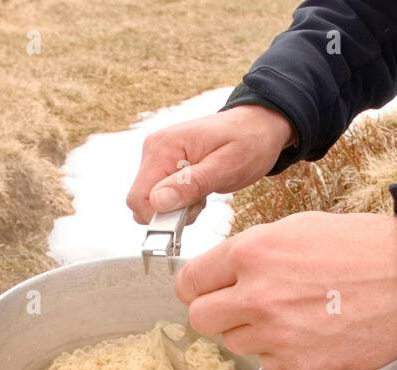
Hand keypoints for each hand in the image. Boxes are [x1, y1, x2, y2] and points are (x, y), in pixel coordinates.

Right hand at [126, 105, 293, 223]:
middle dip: (170, 212)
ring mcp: (159, 157)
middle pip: (142, 202)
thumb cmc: (248, 141)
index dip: (161, 215)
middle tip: (201, 201)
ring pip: (152, 202)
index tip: (190, 211)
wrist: (258, 126)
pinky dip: (180, 202)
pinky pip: (162, 196)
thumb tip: (159, 201)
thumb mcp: (226, 167)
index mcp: (164, 147)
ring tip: (204, 193)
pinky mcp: (166, 165)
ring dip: (177, 208)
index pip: (139, 197)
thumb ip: (191, 184)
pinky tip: (200, 191)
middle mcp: (155, 150)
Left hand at [175, 212, 396, 369]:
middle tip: (239, 306)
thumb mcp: (298, 228)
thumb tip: (220, 271)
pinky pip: (266, 363)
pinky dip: (280, 351)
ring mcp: (275, 336)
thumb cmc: (362, 249)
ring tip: (289, 315)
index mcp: (252, 253)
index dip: (195, 287)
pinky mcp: (295, 366)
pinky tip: (309, 332)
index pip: (190, 281)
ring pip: (234, 342)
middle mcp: (257, 296)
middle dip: (215, 312)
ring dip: (250, 332)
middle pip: (200, 318)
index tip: (203, 290)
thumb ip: (252, 251)